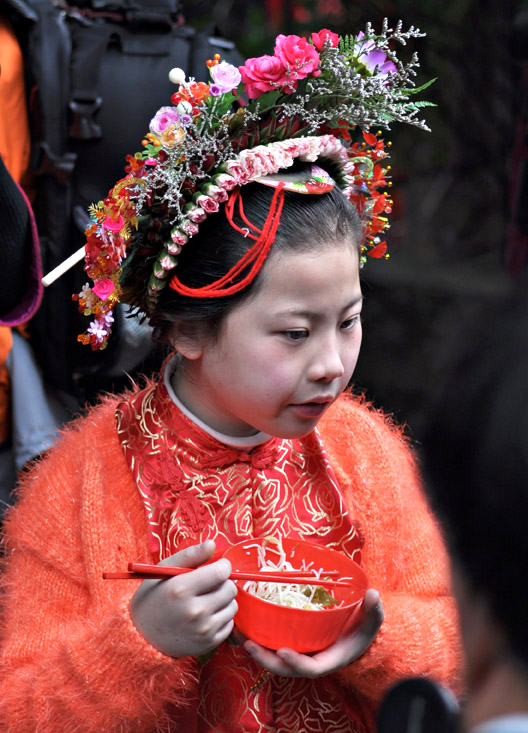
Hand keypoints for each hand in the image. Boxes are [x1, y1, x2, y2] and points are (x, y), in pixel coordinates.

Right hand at [129, 540, 237, 657]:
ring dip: (223, 600)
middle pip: (230, 589)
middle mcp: (194, 611)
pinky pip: (230, 623)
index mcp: (181, 589)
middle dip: (222, 583)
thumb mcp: (165, 570)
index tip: (216, 567)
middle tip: (208, 585)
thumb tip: (212, 543)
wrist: (141, 637)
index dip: (223, 566)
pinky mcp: (209, 644)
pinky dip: (221, 617)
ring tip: (206, 600)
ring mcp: (202, 630)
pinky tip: (206, 616)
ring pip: (233, 606)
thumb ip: (190, 555)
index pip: (221, 572)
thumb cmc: (154, 597)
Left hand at [237, 588, 382, 677]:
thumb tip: (373, 595)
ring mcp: (298, 652)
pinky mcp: (289, 642)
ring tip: (238, 633)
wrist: (353, 633)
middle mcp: (309, 659)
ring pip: (273, 657)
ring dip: (255, 648)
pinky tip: (242, 624)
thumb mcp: (371, 621)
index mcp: (328, 659)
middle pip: (284, 667)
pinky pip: (270, 644)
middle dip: (265, 658)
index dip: (297, 663)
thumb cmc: (361, 629)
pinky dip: (255, 637)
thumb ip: (373, 611)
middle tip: (249, 644)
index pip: (311, 668)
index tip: (284, 652)